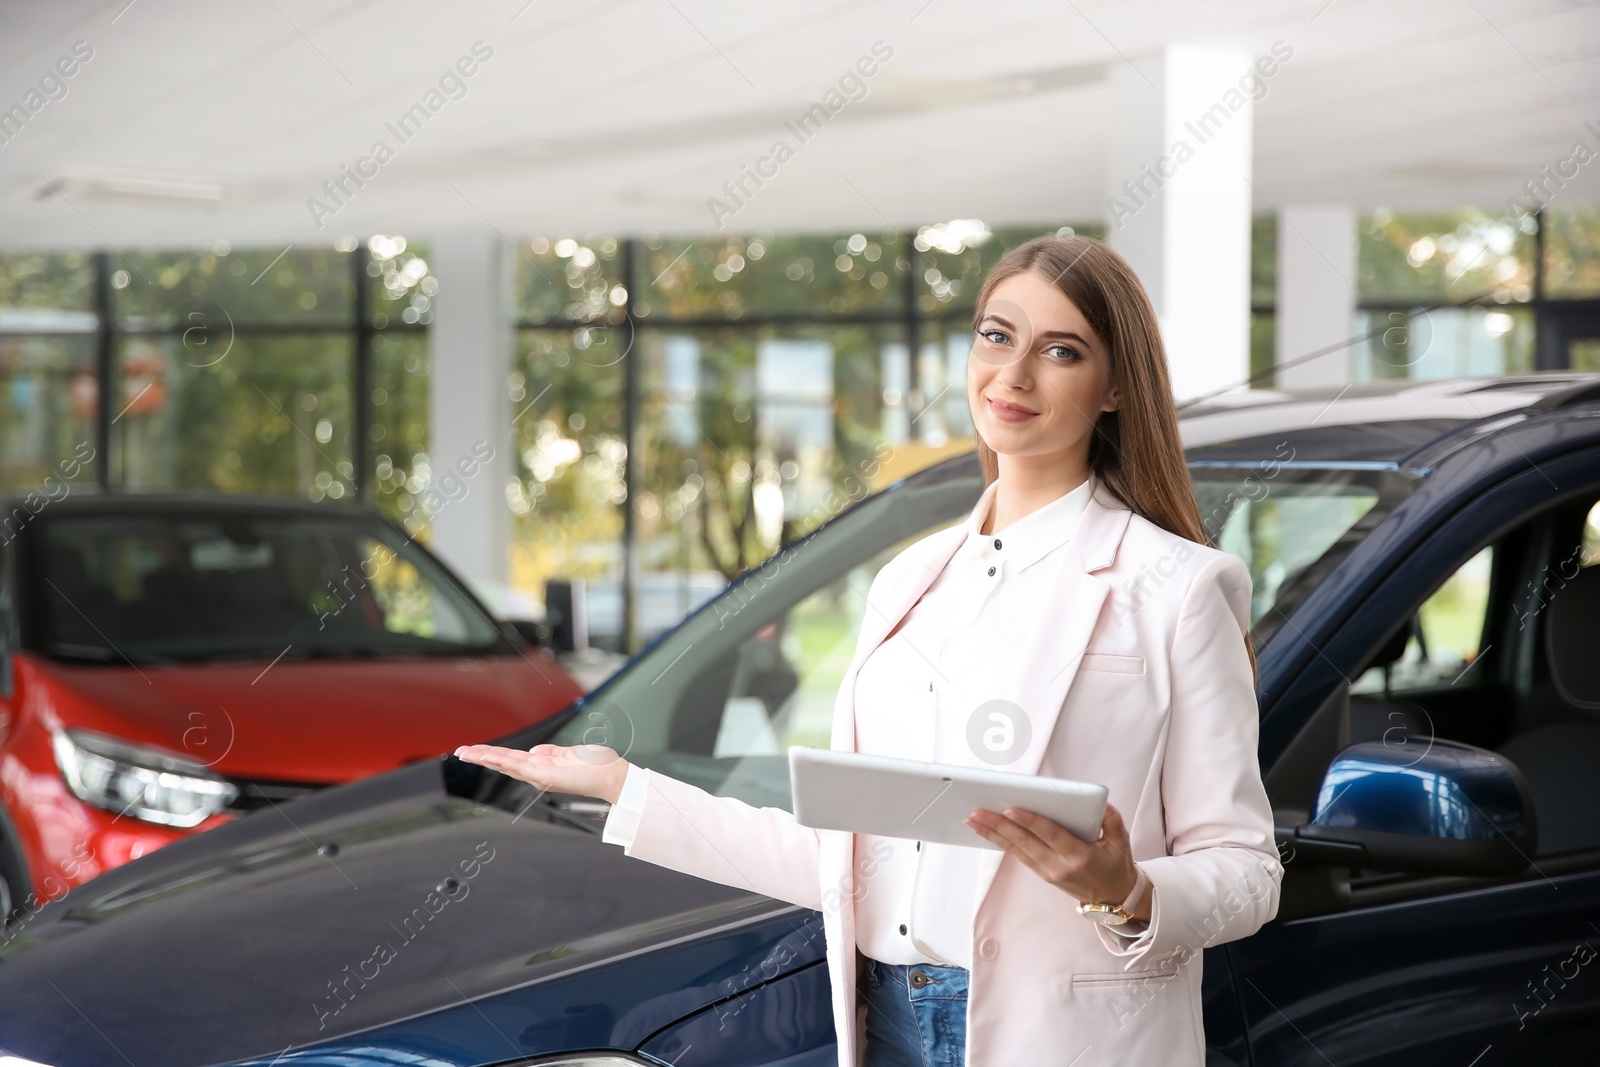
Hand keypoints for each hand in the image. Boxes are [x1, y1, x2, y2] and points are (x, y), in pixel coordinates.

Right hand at [453, 742, 630, 804]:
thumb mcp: (570, 753)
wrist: (612, 776)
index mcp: (542, 767)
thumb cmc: (597, 766)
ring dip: (485, 757)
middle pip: (503, 763)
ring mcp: (540, 775)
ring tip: (465, 752)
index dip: (492, 754)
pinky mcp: (545, 775)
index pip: (512, 759)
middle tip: (459, 751)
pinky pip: (519, 765)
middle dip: (480, 757)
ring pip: (506, 764)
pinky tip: (487, 756)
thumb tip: (534, 750)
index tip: (474, 750)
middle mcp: (537, 773)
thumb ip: (552, 752)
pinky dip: (501, 760)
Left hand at [964, 802, 1149, 921]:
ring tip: (973, 819)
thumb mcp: (1121, 841)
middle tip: (977, 811)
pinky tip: (987, 831)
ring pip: (1016, 850)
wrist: (1113, 898)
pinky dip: (1001, 842)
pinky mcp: (1042, 874)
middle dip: (998, 825)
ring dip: (993, 833)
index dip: (1030, 821)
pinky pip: (1018, 856)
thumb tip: (1099, 803)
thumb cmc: (1116, 865)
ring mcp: (1048, 872)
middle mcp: (1059, 866)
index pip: (1050, 835)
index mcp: (1079, 856)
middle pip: (1024, 842)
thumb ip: (1111, 819)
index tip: (1011, 808)